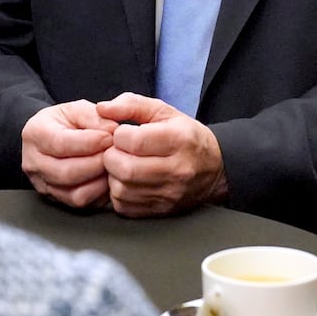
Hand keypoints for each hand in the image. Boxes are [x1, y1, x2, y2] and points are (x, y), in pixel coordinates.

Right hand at [20, 100, 117, 208]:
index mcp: (35, 133)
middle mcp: (33, 162)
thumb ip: (94, 116)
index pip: (60, 144)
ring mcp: (42, 184)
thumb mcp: (77, 108)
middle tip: (114, 154)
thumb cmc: (64, 121)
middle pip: (66, 173)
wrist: (50, 136)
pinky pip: (80, 203)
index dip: (89, 142)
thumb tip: (112, 131)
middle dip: (96, 164)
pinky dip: (98, 193)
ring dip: (99, 181)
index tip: (109, 137)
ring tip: (112, 166)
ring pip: (74, 194)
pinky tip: (106, 178)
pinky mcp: (55, 198)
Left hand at [95, 92, 225, 216]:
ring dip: (113, 175)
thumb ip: (132, 105)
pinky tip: (128, 181)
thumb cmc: (186, 137)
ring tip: (123, 164)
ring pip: (121, 189)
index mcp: (179, 140)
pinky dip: (119, 192)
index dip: (119, 135)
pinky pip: (124, 206)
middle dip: (111, 156)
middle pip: (124, 168)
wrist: (214, 169)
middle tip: (118, 150)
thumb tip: (102, 108)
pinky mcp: (160, 211)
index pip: (133, 141)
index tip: (123, 133)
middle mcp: (176, 170)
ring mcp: (169, 194)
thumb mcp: (164, 112)